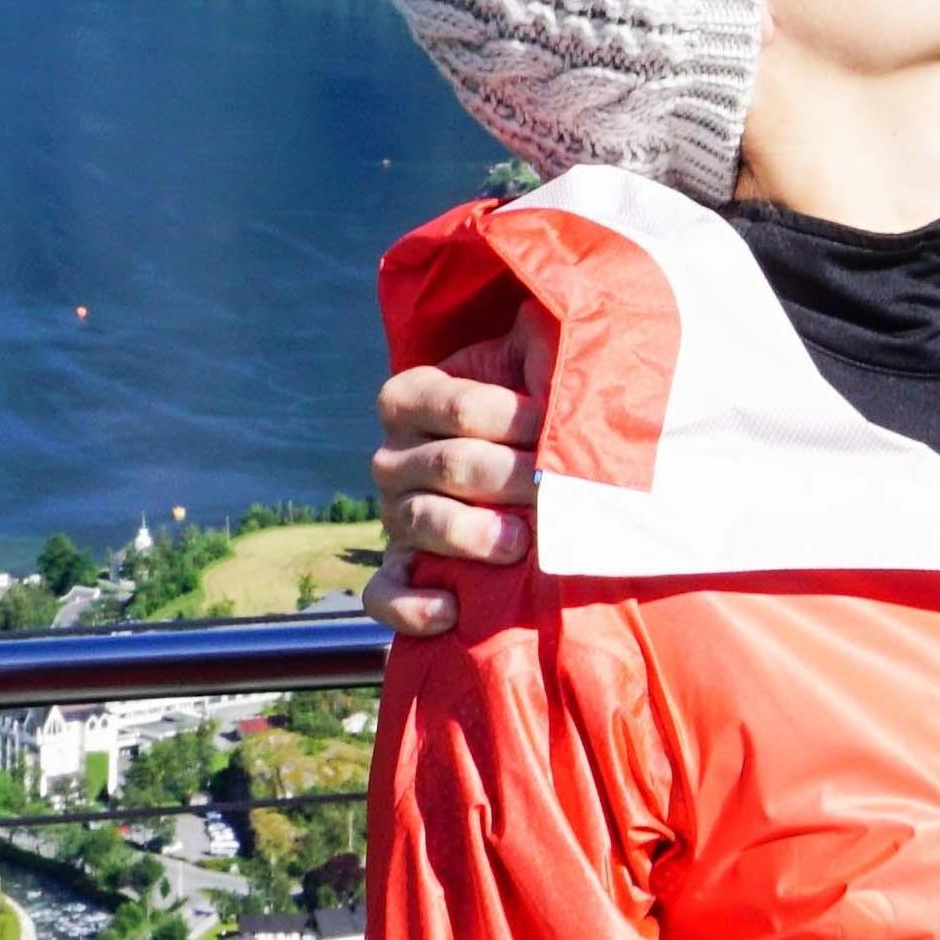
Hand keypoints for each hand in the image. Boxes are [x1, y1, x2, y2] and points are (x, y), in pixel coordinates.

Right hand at [363, 342, 543, 640]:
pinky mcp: (400, 572)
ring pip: (420, 523)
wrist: (540, 486)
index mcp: (411, 397)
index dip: (505, 414)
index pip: (450, 404)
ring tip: (522, 543)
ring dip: (473, 534)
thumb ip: (540, 341)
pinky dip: (413, 606)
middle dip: (507, 476)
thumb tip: (555, 329)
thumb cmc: (538, 413)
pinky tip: (453, 610)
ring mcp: (393, 517)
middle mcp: (392, 456)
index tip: (554, 425)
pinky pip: (385, 595)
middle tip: (553, 488)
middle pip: (446, 465)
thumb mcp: (534, 365)